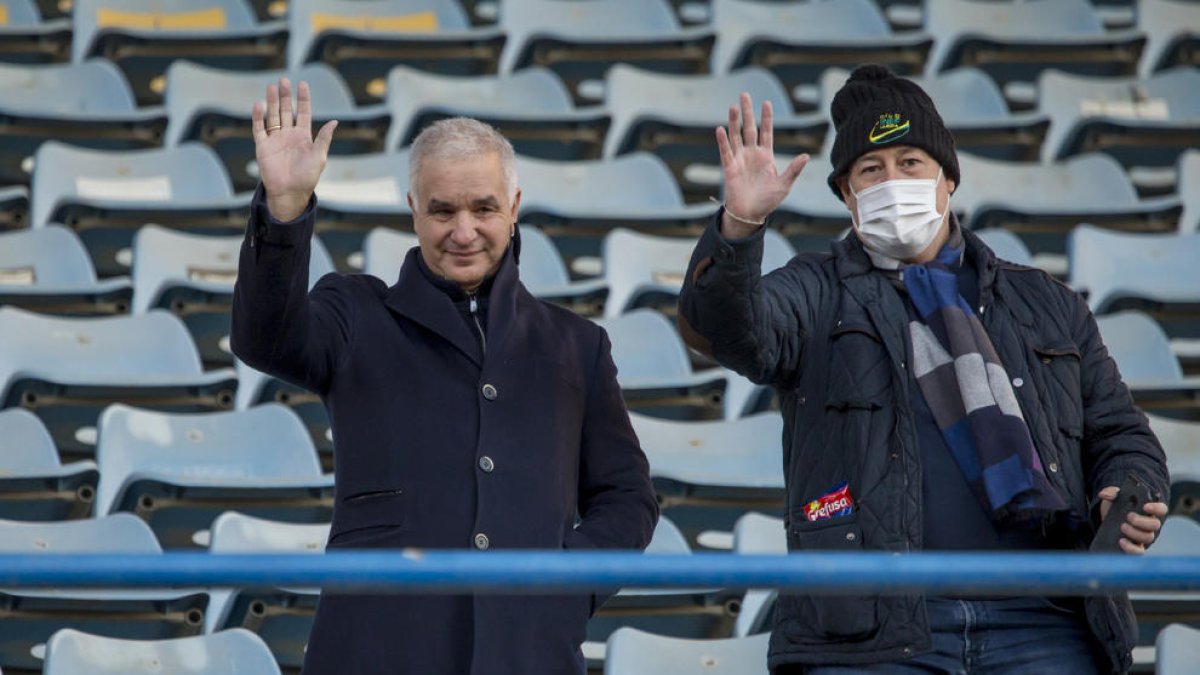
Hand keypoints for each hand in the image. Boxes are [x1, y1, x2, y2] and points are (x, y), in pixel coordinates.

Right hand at [252, 77, 337, 221]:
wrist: (290, 192)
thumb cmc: (307, 177)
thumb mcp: (319, 156)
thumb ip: (324, 138)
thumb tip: (334, 122)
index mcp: (303, 136)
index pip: (302, 112)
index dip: (302, 98)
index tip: (302, 84)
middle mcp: (288, 135)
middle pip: (286, 110)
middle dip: (285, 95)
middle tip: (283, 80)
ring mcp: (275, 139)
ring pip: (272, 116)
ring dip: (271, 102)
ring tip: (271, 87)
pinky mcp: (263, 146)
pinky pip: (259, 129)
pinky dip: (258, 117)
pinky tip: (258, 105)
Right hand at [715, 93, 808, 238]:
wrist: (750, 214)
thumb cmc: (768, 201)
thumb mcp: (784, 185)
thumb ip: (794, 170)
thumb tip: (806, 156)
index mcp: (766, 156)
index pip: (766, 132)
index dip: (766, 118)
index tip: (766, 103)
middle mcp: (752, 154)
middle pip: (749, 128)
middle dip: (747, 112)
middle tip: (744, 95)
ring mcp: (740, 159)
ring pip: (736, 136)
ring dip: (734, 121)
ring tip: (733, 106)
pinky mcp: (730, 168)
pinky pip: (726, 151)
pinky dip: (723, 141)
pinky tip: (721, 129)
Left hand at [1097, 485, 1167, 554]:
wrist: (1107, 521)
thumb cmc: (1116, 507)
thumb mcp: (1114, 498)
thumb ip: (1111, 493)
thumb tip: (1104, 494)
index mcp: (1149, 511)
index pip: (1161, 509)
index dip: (1156, 508)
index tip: (1145, 507)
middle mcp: (1149, 524)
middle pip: (1156, 525)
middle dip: (1142, 521)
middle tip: (1129, 517)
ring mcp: (1143, 536)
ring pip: (1148, 537)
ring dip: (1135, 532)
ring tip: (1122, 527)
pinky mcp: (1136, 547)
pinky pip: (1139, 551)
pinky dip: (1131, 548)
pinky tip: (1121, 541)